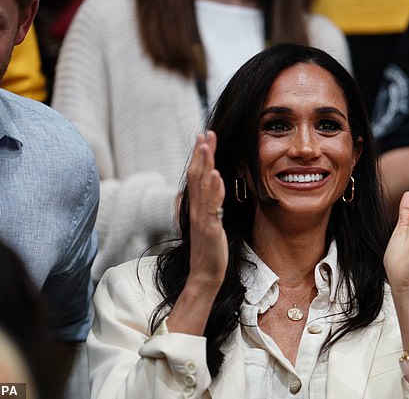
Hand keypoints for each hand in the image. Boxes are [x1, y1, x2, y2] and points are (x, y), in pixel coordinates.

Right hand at [185, 131, 227, 291]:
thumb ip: (202, 208)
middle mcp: (195, 208)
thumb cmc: (208, 252)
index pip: (196, 176)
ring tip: (208, 144)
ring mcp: (201, 217)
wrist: (205, 276)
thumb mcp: (205, 225)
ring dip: (205, 163)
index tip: (203, 138)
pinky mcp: (209, 227)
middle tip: (204, 132)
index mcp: (195, 207)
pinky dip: (213, 189)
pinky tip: (216, 174)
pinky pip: (211, 205)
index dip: (199, 157)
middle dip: (201, 153)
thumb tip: (192, 195)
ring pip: (201, 185)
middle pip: (196, 175)